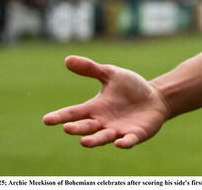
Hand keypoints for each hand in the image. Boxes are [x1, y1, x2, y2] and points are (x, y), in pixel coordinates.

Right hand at [41, 55, 170, 147]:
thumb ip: (91, 69)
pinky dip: (123, 143)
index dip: (60, 117)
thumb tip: (67, 59)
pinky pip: (128, 141)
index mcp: (94, 108)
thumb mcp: (111, 74)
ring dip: (94, 140)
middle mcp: (103, 122)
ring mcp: (118, 130)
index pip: (74, 113)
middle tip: (67, 128)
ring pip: (103, 138)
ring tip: (84, 141)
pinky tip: (119, 143)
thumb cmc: (130, 88)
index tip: (46, 120)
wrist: (155, 98)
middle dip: (77, 129)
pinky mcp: (135, 135)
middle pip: (86, 127)